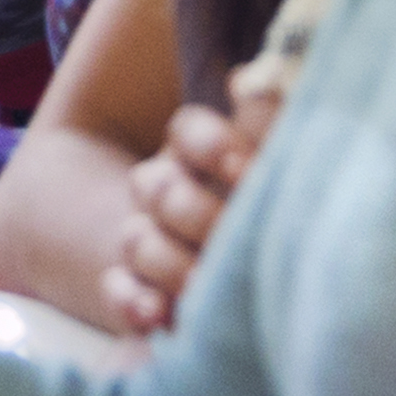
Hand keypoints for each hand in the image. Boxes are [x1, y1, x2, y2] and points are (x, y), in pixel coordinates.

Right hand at [98, 87, 272, 334]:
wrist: (246, 268)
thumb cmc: (275, 203)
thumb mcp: (277, 160)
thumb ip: (273, 126)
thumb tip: (274, 79)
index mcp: (200, 152)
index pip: (189, 131)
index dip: (211, 146)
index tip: (246, 168)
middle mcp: (166, 191)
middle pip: (155, 187)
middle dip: (193, 211)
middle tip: (230, 232)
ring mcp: (148, 241)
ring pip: (136, 240)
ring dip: (168, 261)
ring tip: (203, 286)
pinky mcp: (136, 290)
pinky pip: (117, 291)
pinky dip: (132, 302)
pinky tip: (156, 316)